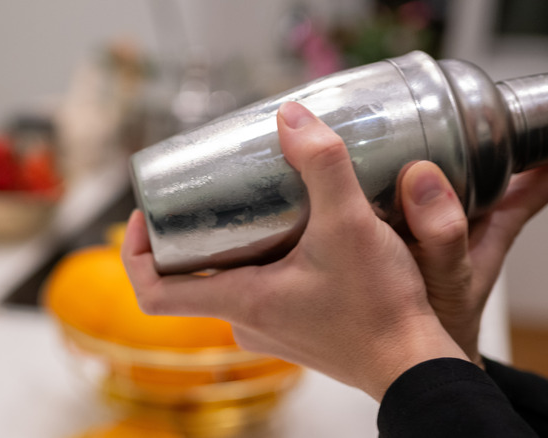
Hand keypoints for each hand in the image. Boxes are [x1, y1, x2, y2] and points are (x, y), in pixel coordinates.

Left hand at [122, 102, 467, 400]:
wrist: (413, 364)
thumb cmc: (380, 308)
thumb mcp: (351, 225)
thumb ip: (323, 166)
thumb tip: (290, 117)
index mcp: (242, 301)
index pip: (153, 292)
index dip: (134, 253)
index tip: (141, 217)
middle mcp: (247, 323)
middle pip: (192, 279)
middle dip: (194, 233)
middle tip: (210, 193)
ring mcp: (271, 330)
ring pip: (231, 283)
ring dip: (234, 246)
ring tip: (255, 205)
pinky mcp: (297, 329)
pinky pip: (261, 293)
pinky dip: (263, 262)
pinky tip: (294, 236)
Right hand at [399, 104, 547, 367]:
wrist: (414, 357)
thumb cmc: (439, 327)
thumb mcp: (446, 280)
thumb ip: (442, 236)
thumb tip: (423, 178)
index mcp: (498, 223)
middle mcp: (478, 218)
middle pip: (502, 159)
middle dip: (492, 124)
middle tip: (465, 94)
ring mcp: (446, 221)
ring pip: (457, 170)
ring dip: (445, 143)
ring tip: (415, 115)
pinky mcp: (413, 227)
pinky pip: (409, 188)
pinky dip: (400, 171)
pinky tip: (375, 163)